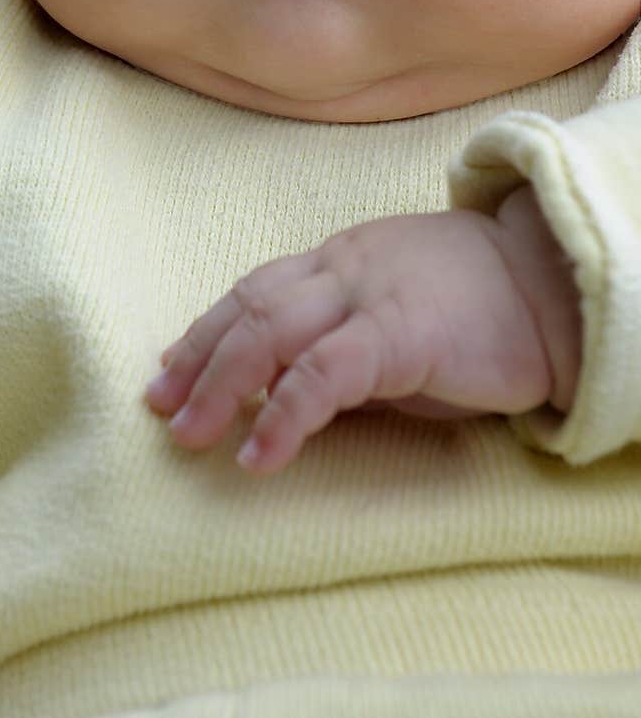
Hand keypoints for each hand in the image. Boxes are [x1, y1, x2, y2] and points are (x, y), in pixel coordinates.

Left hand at [146, 186, 581, 473]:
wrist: (557, 287)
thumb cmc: (480, 311)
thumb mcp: (396, 318)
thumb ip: (343, 344)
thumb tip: (283, 391)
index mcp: (339, 261)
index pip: (254, 290)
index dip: (206, 329)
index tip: (169, 368)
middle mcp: (342, 268)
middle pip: (249, 307)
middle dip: (198, 359)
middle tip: (160, 409)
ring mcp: (369, 294)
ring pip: (271, 329)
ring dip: (221, 384)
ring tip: (190, 436)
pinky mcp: (400, 331)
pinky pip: (325, 372)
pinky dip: (283, 414)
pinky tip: (258, 456)